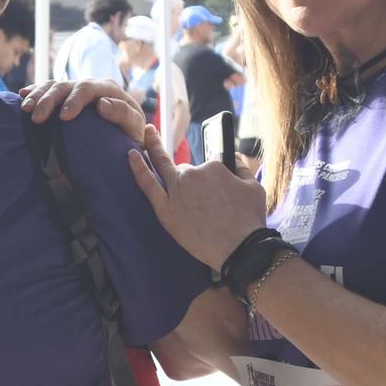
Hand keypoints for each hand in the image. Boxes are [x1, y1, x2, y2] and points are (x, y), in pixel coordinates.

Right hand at [21, 77, 134, 125]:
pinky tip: (22, 96)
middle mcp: (90, 85)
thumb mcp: (135, 127)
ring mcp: (76, 90)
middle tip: (37, 118)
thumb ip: (123, 114)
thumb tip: (101, 104)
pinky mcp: (66, 97)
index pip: (87, 89)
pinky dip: (35, 91)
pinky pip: (48, 89)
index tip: (64, 117)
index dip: (74, 100)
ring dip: (37, 95)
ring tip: (25, 109)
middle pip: (65, 85)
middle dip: (49, 100)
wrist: (127, 138)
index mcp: (108, 89)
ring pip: (53, 86)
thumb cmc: (133, 135)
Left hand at [125, 123, 268, 271]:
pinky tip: (131, 155)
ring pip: (167, 171)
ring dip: (156, 155)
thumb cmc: (249, 219)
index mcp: (213, 167)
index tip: (219, 192)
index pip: (208, 166)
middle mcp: (192, 175)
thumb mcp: (254, 186)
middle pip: (185, 169)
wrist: (239, 248)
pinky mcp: (166, 210)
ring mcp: (176, 191)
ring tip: (148, 137)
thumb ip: (241, 166)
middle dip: (192, 177)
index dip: (214, 179)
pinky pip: (147, 184)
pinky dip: (138, 167)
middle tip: (189, 181)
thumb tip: (233, 157)